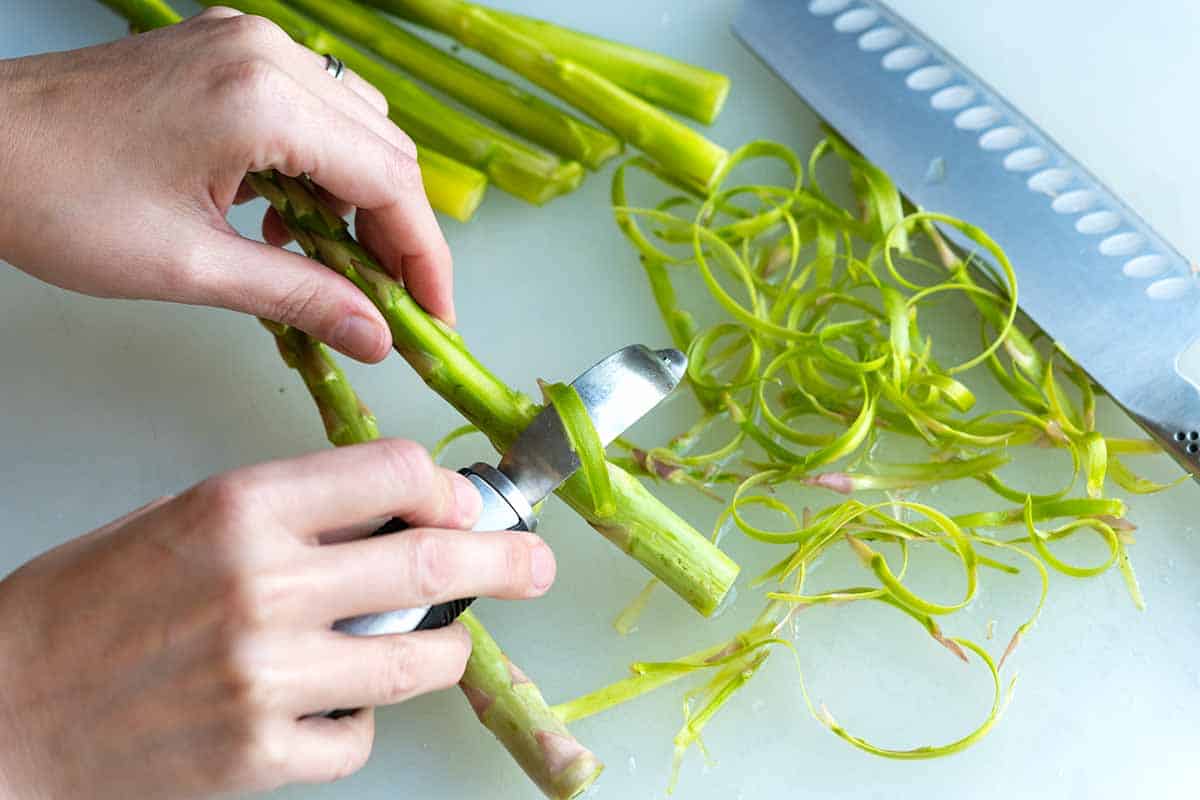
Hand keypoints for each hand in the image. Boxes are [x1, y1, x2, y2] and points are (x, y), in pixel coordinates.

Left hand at [0, 8, 451, 361]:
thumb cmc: (57, 201)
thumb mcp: (189, 265)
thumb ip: (299, 296)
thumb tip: (376, 338)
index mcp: (263, 99)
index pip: (389, 180)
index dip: (424, 256)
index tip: (435, 314)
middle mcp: (269, 53)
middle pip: (384, 147)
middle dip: (397, 230)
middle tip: (392, 301)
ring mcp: (247, 42)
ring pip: (356, 124)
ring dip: (361, 198)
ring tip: (335, 263)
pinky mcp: (226, 49)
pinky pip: (312, 105)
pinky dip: (321, 164)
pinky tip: (289, 213)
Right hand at [0, 440, 555, 798]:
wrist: (7, 712)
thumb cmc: (88, 607)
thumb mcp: (186, 521)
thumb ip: (293, 515)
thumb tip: (395, 516)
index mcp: (240, 508)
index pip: (392, 472)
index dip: (445, 486)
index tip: (462, 502)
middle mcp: (263, 588)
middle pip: (431, 565)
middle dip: (505, 559)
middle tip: (535, 563)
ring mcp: (267, 679)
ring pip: (418, 662)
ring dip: (449, 649)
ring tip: (449, 643)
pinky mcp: (262, 757)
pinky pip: (360, 737)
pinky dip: (360, 721)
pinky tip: (332, 706)